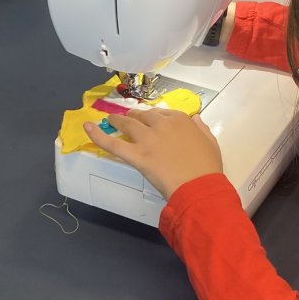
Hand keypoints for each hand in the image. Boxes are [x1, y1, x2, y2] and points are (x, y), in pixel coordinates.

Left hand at [83, 108, 222, 200]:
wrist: (199, 186)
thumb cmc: (207, 168)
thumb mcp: (211, 143)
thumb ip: (202, 129)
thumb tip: (196, 119)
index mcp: (181, 120)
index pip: (162, 113)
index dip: (154, 118)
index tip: (152, 122)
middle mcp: (162, 124)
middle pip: (143, 116)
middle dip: (135, 117)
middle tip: (129, 120)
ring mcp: (147, 138)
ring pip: (128, 124)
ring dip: (118, 120)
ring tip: (110, 120)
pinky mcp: (136, 155)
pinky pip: (113, 143)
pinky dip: (98, 135)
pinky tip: (87, 128)